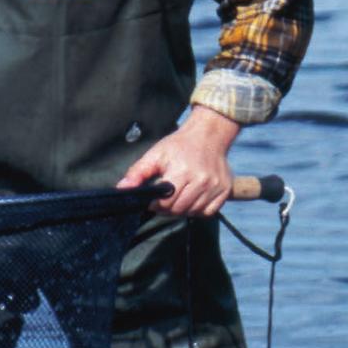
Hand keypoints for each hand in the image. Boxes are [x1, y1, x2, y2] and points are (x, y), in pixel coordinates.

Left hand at [116, 106, 238, 216]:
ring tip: (179, 195)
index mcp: (183, 171)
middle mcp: (202, 180)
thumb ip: (138, 172)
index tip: (154, 199)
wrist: (209, 134)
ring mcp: (215, 186)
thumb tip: (122, 189)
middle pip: (180, 210)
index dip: (156, 205)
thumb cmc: (179, 145)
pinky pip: (208, 212)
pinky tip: (193, 198)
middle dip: (168, 208)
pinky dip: (199, 209)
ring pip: (194, 212)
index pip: (166, 204)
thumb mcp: (156, 154)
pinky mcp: (225, 190)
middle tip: (166, 198)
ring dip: (183, 209)